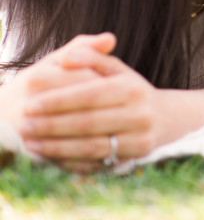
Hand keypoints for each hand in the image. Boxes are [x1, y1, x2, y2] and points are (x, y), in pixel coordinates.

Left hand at [19, 34, 167, 169]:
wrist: (165, 117)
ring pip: (91, 146)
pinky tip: (50, 156)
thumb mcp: (117, 69)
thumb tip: (65, 59)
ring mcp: (139, 137)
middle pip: (89, 122)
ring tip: (30, 143)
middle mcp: (140, 113)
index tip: (30, 104)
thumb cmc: (130, 90)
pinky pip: (98, 162)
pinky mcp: (135, 157)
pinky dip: (71, 160)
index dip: (58, 101)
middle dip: (52, 125)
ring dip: (57, 146)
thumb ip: (91, 57)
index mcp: (133, 88)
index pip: (90, 94)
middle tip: (23, 126)